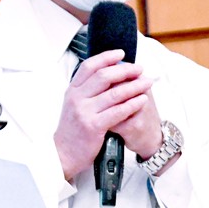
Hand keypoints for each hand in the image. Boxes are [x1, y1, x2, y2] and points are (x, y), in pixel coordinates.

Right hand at [54, 49, 162, 179]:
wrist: (63, 153)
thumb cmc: (72, 130)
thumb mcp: (73, 104)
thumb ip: (87, 90)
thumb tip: (107, 74)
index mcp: (72, 90)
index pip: (89, 66)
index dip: (106, 57)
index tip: (121, 54)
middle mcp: (77, 98)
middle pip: (104, 76)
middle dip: (125, 70)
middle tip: (139, 69)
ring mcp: (84, 112)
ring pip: (114, 93)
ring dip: (134, 86)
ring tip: (146, 82)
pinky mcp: (94, 126)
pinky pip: (118, 112)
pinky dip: (132, 104)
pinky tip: (142, 100)